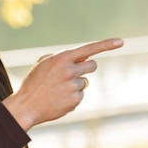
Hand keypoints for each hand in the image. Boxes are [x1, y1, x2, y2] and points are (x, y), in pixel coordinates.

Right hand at [2, 38, 122, 131]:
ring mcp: (72, 86)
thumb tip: (84, 57)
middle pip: (92, 66)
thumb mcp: (43, 64)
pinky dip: (72, 97)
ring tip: (58, 90)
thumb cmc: (34, 83)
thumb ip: (62, 57)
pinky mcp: (75, 100)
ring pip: (85, 82)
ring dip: (75, 85)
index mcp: (61, 58)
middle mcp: (69, 70)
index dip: (107, 44)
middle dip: (85, 69)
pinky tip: (59, 100)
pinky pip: (80, 95)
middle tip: (71, 75)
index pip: (89, 48)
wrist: (25, 106)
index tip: (121, 42)